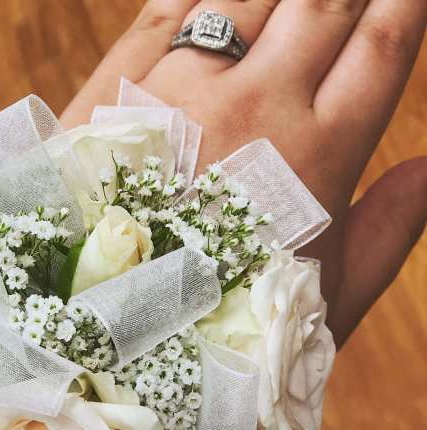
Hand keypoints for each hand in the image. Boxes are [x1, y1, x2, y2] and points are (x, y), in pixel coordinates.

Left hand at [61, 0, 426, 346]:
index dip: (400, 6)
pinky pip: (170, 8)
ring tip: (287, 6)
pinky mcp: (119, 88)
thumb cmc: (220, 325)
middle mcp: (255, 109)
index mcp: (316, 156)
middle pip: (324, 5)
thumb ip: (387, 233)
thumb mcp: (320, 300)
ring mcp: (182, 92)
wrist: (105, 324)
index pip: (381, 47)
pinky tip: (218, 1)